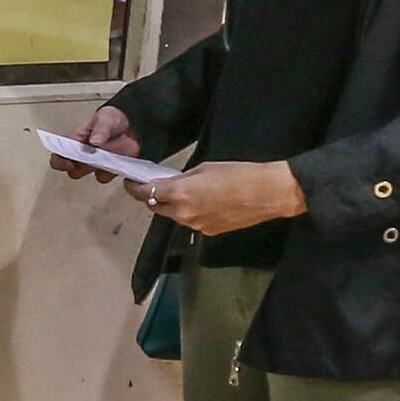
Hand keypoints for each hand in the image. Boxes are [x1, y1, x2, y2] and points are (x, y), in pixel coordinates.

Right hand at [50, 105, 141, 177]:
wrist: (132, 123)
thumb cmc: (112, 119)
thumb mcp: (105, 119)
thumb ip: (100, 129)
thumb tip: (94, 141)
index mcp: (76, 141)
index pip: (60, 155)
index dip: (60, 161)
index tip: (69, 163)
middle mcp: (84, 155)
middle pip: (73, 170)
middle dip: (81, 168)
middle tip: (90, 162)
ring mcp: (98, 163)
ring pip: (93, 175)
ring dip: (99, 170)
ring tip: (108, 159)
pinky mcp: (111, 168)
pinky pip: (107, 176)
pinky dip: (112, 172)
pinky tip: (119, 163)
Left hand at [132, 160, 304, 235]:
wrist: (268, 193)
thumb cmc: (239, 174)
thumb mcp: (205, 168)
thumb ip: (182, 178)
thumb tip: (170, 183)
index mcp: (179, 194)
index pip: (146, 194)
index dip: (135, 189)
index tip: (131, 183)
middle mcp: (183, 214)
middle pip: (156, 208)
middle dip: (153, 197)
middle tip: (156, 185)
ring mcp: (196, 226)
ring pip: (174, 216)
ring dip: (173, 205)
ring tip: (186, 192)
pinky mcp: (209, 232)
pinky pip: (192, 222)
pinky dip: (191, 213)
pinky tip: (205, 202)